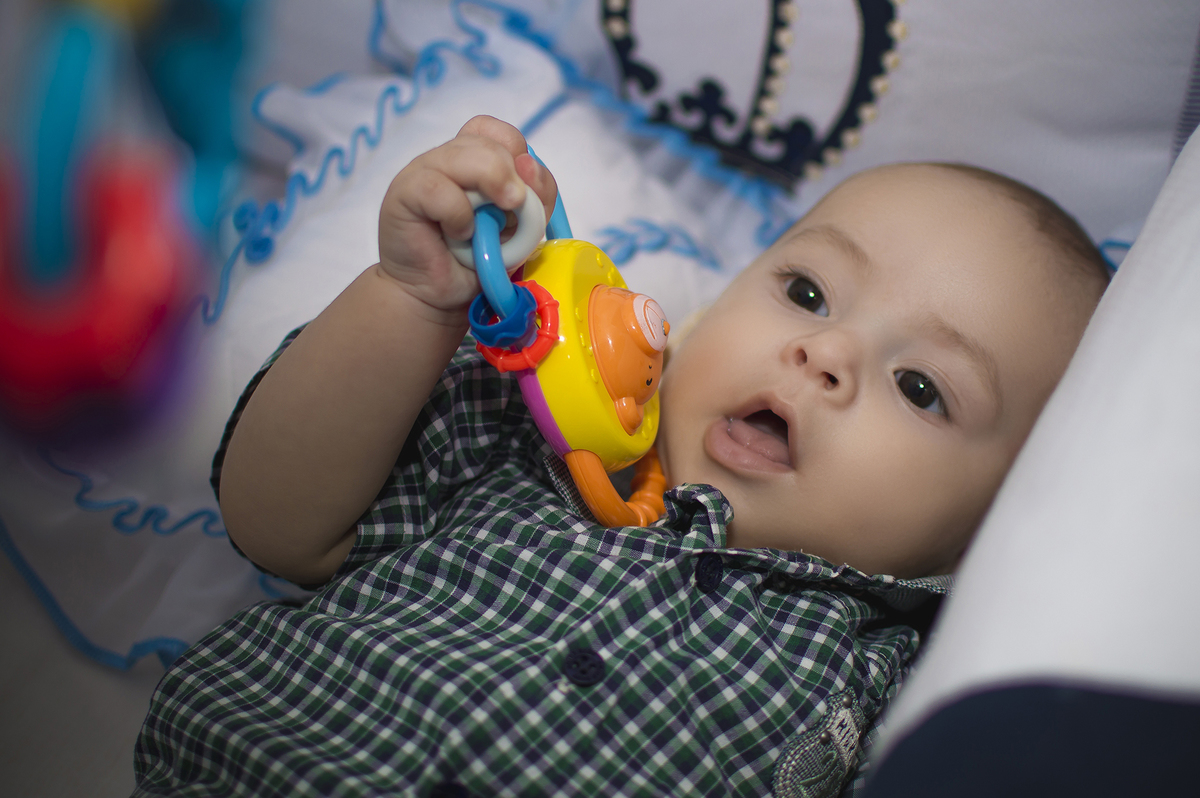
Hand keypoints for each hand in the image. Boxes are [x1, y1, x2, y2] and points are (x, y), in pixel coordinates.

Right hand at [378, 115, 558, 319]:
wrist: (438, 295)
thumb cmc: (478, 260)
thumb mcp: (522, 229)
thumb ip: (538, 197)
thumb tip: (529, 167)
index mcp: (476, 159)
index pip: (500, 133)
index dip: (519, 156)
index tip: (524, 193)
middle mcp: (449, 158)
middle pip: (488, 144)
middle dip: (510, 179)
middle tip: (509, 213)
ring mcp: (424, 169)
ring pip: (464, 157)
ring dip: (488, 193)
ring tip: (482, 227)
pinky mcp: (404, 191)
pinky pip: (438, 189)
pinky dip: (458, 215)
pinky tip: (458, 234)